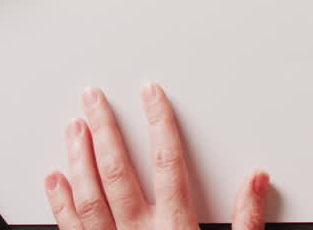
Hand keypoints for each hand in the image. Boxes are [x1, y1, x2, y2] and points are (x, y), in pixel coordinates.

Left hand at [44, 84, 267, 229]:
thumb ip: (246, 223)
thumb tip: (257, 182)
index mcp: (174, 229)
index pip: (168, 163)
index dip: (159, 124)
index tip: (150, 96)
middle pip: (118, 170)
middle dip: (104, 129)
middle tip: (93, 99)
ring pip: (88, 194)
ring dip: (78, 158)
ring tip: (74, 128)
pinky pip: (70, 228)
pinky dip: (59, 201)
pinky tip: (54, 179)